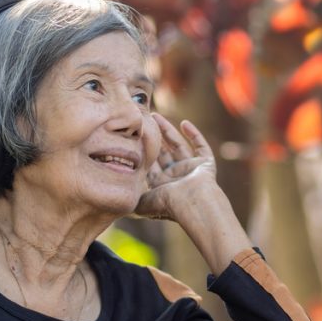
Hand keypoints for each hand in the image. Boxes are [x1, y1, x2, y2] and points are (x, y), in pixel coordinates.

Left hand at [137, 113, 252, 273]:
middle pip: (163, 152)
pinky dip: (194, 134)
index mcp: (162, 186)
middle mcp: (176, 178)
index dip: (142, 150)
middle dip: (154, 137)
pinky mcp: (205, 165)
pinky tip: (184, 123)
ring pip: (178, 145)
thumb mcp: (143, 202)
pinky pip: (201, 147)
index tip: (134, 136)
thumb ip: (131, 195)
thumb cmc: (168, 204)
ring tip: (156, 116)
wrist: (193, 204)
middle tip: (144, 121)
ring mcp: (191, 170)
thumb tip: (116, 192)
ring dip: (168, 131)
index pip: (150, 164)